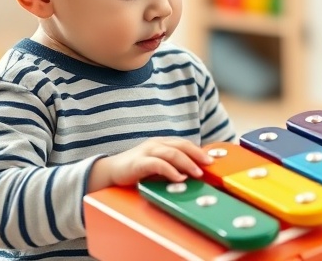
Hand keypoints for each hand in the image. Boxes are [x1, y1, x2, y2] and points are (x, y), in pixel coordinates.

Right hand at [87, 138, 212, 191]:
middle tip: (209, 164)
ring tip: (197, 173)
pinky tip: (178, 178)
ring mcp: (147, 151)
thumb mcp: (157, 164)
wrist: (110, 172)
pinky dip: (170, 171)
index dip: (198, 151)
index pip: (184, 143)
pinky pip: (158, 164)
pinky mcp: (139, 162)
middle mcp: (156, 144)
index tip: (211, 160)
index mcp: (162, 143)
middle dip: (197, 154)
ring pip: (172, 153)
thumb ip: (172, 165)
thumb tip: (193, 172)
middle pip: (181, 145)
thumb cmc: (136, 169)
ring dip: (187, 163)